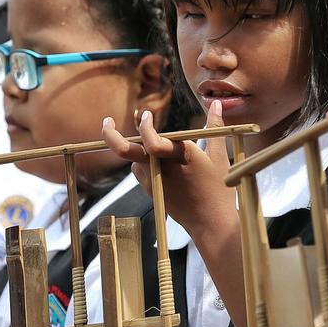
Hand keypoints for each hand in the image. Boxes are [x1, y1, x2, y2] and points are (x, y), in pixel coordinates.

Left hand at [101, 100, 235, 236]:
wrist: (211, 223)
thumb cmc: (219, 188)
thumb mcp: (220, 156)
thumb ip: (215, 127)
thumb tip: (216, 103)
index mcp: (182, 155)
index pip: (153, 139)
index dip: (145, 125)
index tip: (146, 115)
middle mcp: (163, 167)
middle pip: (127, 151)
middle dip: (111, 136)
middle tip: (107, 121)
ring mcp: (155, 181)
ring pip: (133, 160)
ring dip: (135, 149)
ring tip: (145, 141)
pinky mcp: (151, 191)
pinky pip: (139, 172)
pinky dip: (143, 163)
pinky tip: (156, 163)